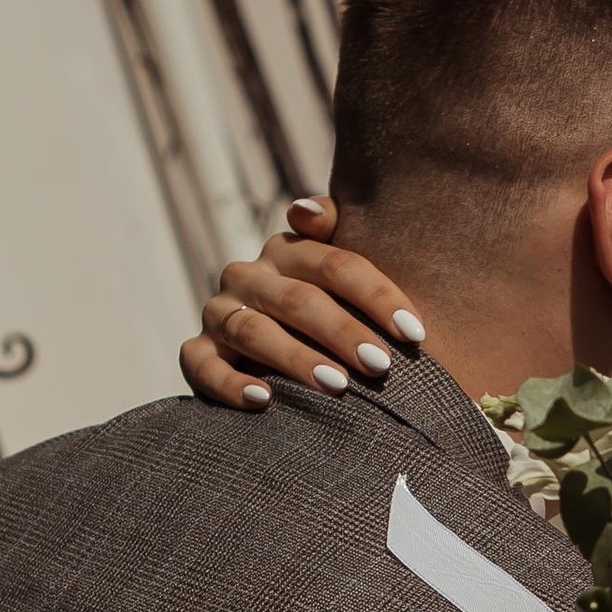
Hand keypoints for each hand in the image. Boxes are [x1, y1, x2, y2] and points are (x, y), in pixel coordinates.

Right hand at [178, 197, 426, 408]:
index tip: (415, 333)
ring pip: (254, 332)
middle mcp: (248, 276)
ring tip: (336, 386)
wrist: (269, 351)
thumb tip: (309, 212)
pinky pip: (203, 366)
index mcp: (288, 251)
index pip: (336, 265)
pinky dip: (230, 383)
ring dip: (296, 359)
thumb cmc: (323, 311)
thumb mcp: (337, 272)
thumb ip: (336, 232)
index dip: (377, 297)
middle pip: (298, 299)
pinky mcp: (197, 352)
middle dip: (342, 332)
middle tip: (380, 364)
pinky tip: (263, 399)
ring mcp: (219, 313)